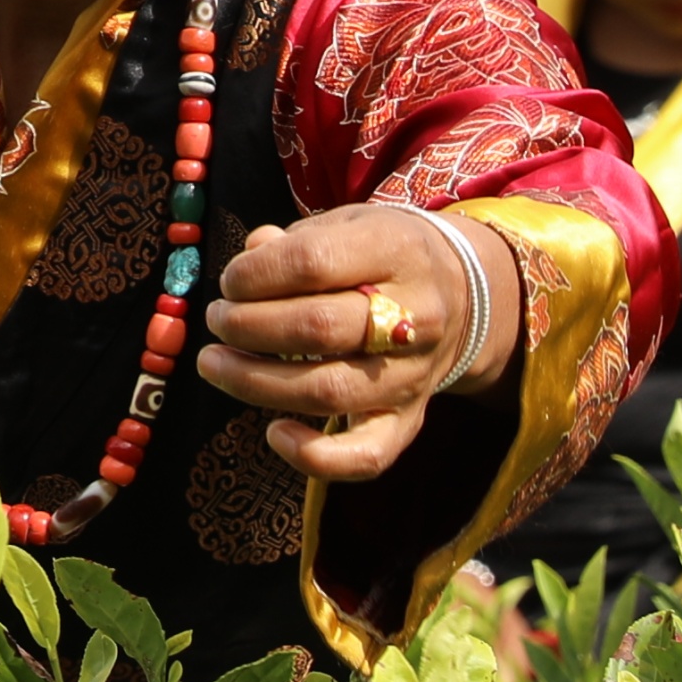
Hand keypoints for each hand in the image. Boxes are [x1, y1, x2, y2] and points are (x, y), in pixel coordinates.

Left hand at [198, 201, 516, 481]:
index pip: (313, 262)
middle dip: (247, 326)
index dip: (255, 274)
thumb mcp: (348, 224)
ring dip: (254, 382)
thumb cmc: (383, 255)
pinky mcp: (410, 419)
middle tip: (217, 320)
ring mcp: (413, 374)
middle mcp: (414, 316)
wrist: (466, 295)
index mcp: (397, 251)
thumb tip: (252, 255)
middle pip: (317, 329)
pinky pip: (366, 456)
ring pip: (329, 391)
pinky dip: (315, 456)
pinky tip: (275, 433)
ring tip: (214, 364)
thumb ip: (297, 240)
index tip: (230, 281)